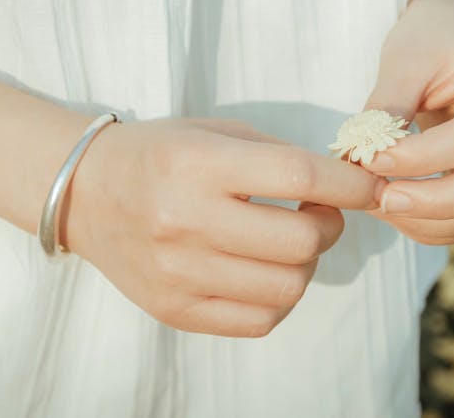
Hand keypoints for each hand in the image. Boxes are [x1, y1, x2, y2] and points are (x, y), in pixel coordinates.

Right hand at [65, 117, 384, 336]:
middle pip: (300, 242)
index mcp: (197, 164)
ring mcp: (179, 273)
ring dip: (304, 264)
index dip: (348, 185)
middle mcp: (185, 221)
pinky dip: (277, 298)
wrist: (86, 193)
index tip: (367, 186)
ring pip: (287, 287)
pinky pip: (259, 321)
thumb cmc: (159, 154)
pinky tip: (263, 272)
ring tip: (286, 243)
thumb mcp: (214, 132)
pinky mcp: (176, 310)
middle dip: (328, 227)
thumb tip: (344, 186)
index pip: (299, 177)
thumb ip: (278, 157)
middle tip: (317, 215)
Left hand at [359, 0, 453, 244]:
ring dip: (433, 221)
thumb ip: (388, 107)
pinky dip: (436, 224)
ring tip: (380, 205)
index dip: (424, 156)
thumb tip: (361, 160)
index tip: (372, 159)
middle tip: (381, 199)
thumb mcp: (405, 58)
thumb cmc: (433, 35)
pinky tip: (397, 210)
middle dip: (436, 202)